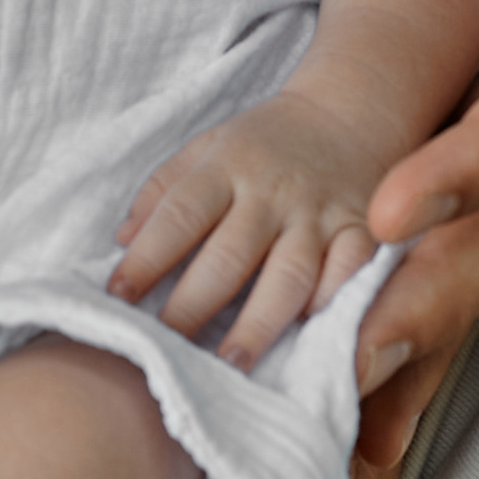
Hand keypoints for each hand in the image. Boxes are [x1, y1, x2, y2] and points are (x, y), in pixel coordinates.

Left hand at [111, 75, 379, 368]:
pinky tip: (307, 338)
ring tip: (231, 365)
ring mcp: (319, 213)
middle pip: (229, 254)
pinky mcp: (361, 230)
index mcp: (225, 166)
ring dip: (258, 323)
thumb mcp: (206, 147)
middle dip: (195, 305)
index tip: (118, 297)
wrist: (346, 113)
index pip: (180, 214)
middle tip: (167, 349)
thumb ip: (162, 190)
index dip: (147, 257)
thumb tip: (121, 242)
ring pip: (289, 274)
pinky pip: (350, 273)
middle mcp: (272, 190)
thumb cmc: (261, 144)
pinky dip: (330, 305)